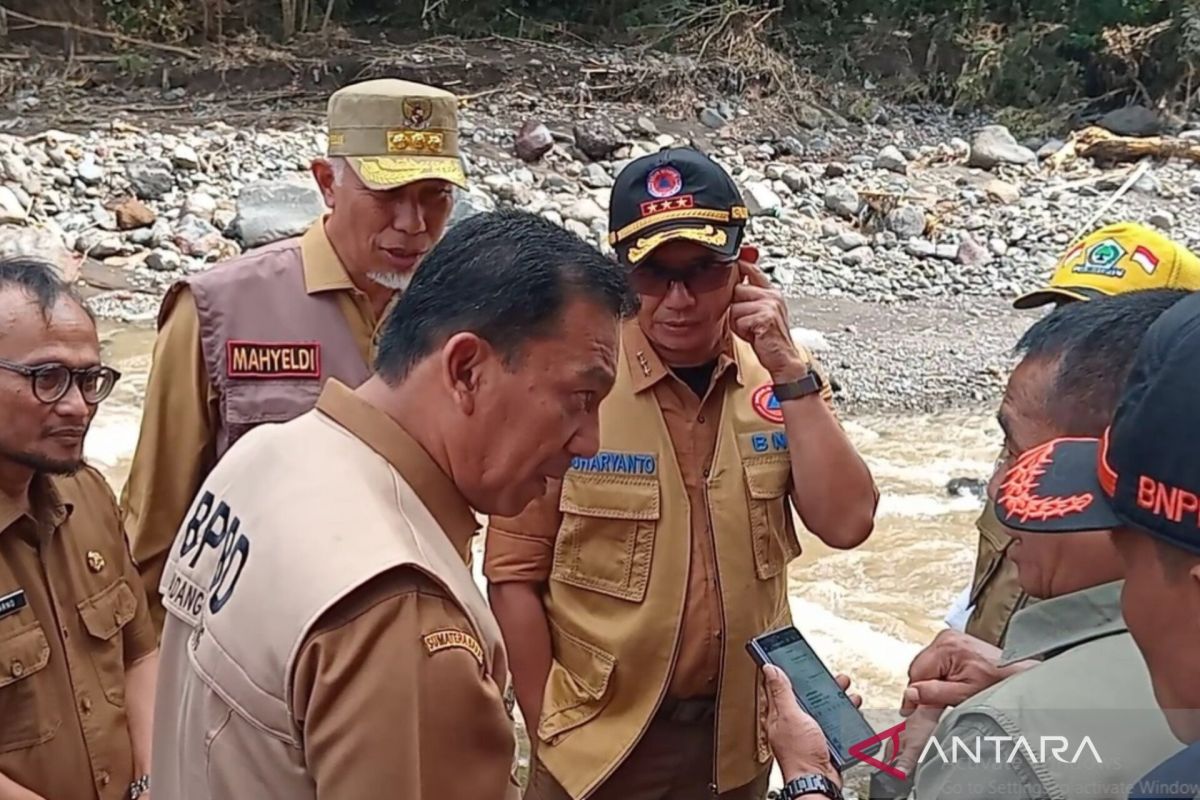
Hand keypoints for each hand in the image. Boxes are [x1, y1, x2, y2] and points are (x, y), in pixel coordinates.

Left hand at [729, 247, 807, 381]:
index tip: (733, 261)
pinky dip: (741, 330)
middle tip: (746, 322)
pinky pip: (739, 319)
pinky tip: (753, 335)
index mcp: (771, 292)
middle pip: (737, 290)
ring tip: (750, 330)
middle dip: (735, 308)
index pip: (752, 270)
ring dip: (737, 321)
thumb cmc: (768, 339)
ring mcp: (770, 305)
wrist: (783, 359)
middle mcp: (772, 295)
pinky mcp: (765, 317)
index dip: (740, 265)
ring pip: (735, 306)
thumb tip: (732, 287)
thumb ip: (748, 299)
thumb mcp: (758, 314)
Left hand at [763, 664, 842, 785]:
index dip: (786, 672)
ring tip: (846, 691)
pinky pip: (834, 722)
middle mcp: (793, 722)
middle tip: (830, 675)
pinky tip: (851, 709)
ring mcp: (809, 731)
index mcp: (779, 715)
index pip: (778, 687)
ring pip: (822, 707)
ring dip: (835, 698)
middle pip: (805, 695)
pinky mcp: (824, 740)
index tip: (794, 658)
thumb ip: (782, 693)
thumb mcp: (790, 716)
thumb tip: (769, 669)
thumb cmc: (800, 754)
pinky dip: (844, 714)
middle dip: (818, 684)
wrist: (818, 782)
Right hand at [901, 629, 1035, 714]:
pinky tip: (954, 681)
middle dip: (926, 686)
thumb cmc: (997, 683)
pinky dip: (941, 673)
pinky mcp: (953, 640)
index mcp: (946, 647)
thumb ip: (935, 694)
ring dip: (933, 680)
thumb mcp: (963, 695)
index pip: (916, 673)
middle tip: (938, 703)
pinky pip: (936, 660)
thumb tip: (910, 694)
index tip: (913, 711)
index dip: (915, 695)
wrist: (1018, 673)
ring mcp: (949, 636)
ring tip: (951, 691)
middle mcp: (945, 637)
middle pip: (919, 667)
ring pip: (926, 664)